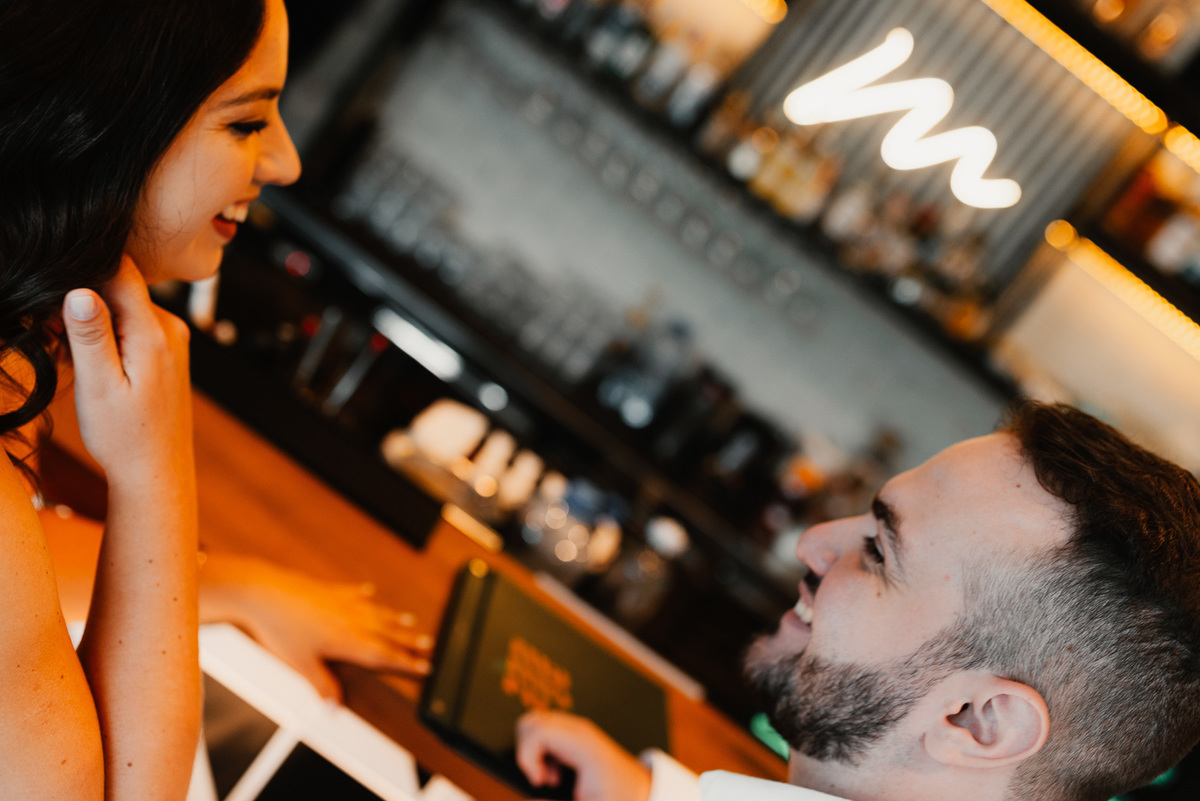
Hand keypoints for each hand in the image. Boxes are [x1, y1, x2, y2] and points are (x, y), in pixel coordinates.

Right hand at [62, 255, 191, 482]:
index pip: (119, 271)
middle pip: (119, 289)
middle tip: (61, 343)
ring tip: (80, 363)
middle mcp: (171, 328)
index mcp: (154, 332)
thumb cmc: (126, 437)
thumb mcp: (99, 386)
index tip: (58, 305)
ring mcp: (173, 339)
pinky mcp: (168, 351)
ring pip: (124, 309)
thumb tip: (80, 289)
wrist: (157, 471)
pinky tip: (98, 369)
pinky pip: (134, 328)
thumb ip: (90, 336)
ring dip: (95, 326)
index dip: (82, 276)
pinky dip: (110, 340)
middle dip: (84, 306)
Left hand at [207, 555, 432, 701]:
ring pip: (376, 613)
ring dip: (394, 619)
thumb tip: (335, 707)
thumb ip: (321, 685)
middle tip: (429, 645)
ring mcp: (342, 602)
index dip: (406, 662)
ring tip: (410, 622)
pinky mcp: (329, 591)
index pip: (384, 655)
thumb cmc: (280, 629)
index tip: (424, 667)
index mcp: (348, 641)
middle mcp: (351, 620)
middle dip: (409, 641)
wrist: (264, 592)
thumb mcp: (300, 664)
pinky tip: (370, 592)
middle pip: (387, 633)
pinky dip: (364, 595)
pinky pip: (353, 593)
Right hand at [516, 711, 651, 800]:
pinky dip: (539, 751)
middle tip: (541, 779)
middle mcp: (580, 731)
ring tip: (547, 776)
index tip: (539, 781)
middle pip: (532, 722)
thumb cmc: (618, 798)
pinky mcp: (574, 735)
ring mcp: (576, 729)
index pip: (540, 731)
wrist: (638, 790)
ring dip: (532, 751)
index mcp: (585, 747)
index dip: (527, 756)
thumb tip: (533, 798)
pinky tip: (554, 772)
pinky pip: (545, 732)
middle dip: (526, 752)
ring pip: (535, 724)